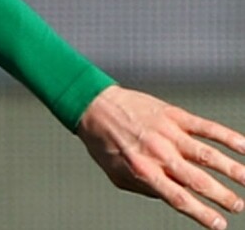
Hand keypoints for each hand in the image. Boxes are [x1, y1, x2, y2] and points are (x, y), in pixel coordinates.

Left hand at [77, 84, 244, 229]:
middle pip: (198, 180)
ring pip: (208, 155)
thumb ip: (147, 188)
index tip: (220, 224)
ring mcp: (168, 133)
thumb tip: (176, 195)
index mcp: (144, 171)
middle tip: (238, 206)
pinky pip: (206, 127)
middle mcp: (158, 154)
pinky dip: (228, 137)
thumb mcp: (118, 175)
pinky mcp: (173, 115)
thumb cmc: (104, 142)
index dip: (202, 214)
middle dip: (223, 196)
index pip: (180, 199)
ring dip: (233, 170)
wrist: (93, 105)